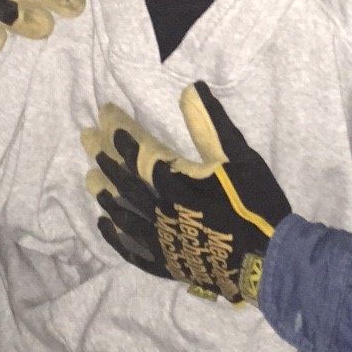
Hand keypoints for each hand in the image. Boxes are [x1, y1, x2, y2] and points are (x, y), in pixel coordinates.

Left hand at [82, 81, 290, 304]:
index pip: (138, 151)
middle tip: (85, 137)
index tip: (105, 114)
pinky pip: (131, 249)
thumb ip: (212, 125)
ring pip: (122, 212)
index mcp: (175, 181)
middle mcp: (160, 209)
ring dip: (105, 192)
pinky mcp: (165, 263)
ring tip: (89, 177)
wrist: (266, 262)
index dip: (120, 132)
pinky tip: (103, 223)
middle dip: (104, 156)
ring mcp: (160, 239)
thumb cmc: (254, 206)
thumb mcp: (239, 158)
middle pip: (124, 179)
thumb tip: (191, 89)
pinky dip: (115, 235)